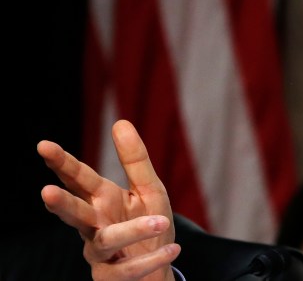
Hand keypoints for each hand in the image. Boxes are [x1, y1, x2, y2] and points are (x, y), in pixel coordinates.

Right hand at [38, 120, 178, 280]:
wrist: (158, 270)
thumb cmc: (149, 225)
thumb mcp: (148, 189)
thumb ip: (135, 160)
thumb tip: (120, 122)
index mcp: (101, 200)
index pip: (78, 179)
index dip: (61, 163)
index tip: (43, 145)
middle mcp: (94, 226)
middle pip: (75, 214)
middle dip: (61, 204)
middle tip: (46, 193)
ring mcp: (101, 254)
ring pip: (105, 241)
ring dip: (131, 231)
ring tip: (161, 221)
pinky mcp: (113, 277)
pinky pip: (130, 269)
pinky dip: (153, 259)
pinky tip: (173, 249)